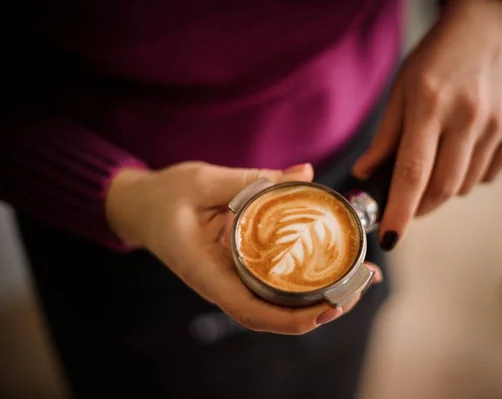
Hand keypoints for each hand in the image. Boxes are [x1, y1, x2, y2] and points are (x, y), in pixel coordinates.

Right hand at [105, 161, 381, 333]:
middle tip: (360, 284)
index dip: (293, 318)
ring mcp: (230, 279)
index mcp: (206, 272)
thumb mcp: (203, 181)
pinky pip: (273, 285)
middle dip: (320, 309)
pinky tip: (331, 268)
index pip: (251, 311)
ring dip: (319, 299)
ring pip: (277, 304)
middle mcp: (221, 284)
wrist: (139, 207)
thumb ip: (254, 179)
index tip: (329, 307)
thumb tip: (306, 173)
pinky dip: (304, 282)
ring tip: (357, 280)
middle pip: (274, 315)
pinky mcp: (237, 269)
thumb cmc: (163, 196)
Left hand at [353, 0, 501, 249]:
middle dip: (420, 207)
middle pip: (442, 188)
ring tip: (435, 164)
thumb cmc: (434, 60)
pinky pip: (488, 174)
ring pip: (465, 185)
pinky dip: (469, 176)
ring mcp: (496, 124)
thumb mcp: (401, 90)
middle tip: (408, 204)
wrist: (487, 29)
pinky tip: (460, 152)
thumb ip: (385, 137)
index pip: (412, 173)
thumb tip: (365, 175)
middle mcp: (467, 117)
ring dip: (444, 190)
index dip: (400, 211)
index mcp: (429, 106)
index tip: (390, 238)